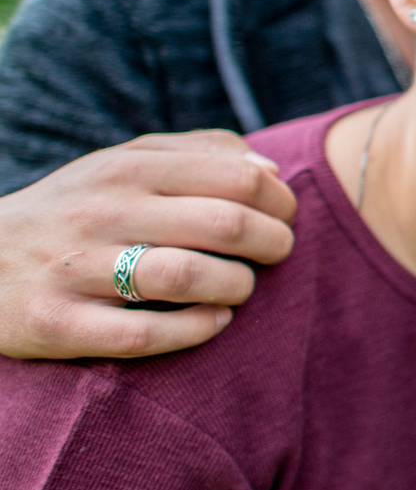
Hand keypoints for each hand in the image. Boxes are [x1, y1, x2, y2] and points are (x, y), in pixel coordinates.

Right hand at [0, 132, 297, 359]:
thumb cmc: (75, 211)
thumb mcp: (122, 164)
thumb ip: (197, 155)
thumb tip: (269, 167)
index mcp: (126, 170)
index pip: (236, 177)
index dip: (279, 201)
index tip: (285, 218)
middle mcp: (101, 213)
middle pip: (224, 224)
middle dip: (272, 243)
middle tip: (277, 254)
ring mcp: (76, 270)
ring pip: (187, 277)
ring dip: (236, 286)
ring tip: (240, 288)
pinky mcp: (58, 325)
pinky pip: (144, 334)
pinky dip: (195, 329)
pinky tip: (214, 321)